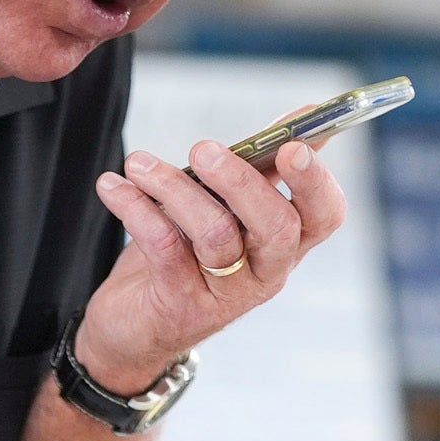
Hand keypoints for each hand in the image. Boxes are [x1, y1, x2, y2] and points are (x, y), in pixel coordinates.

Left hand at [79, 134, 348, 391]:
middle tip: (202, 149)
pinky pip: (165, 248)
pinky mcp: (181, 306)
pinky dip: (136, 208)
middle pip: (277, 227)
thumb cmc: (186, 255)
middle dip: (240, 181)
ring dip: (174, 188)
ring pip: (216, 234)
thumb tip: (304, 113)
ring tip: (138, 163)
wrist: (134, 328)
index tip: (292, 145)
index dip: (316, 181)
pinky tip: (113, 186)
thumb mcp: (226, 208)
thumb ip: (260, 165)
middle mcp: (267, 272)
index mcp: (287, 243)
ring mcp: (227, 294)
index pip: (326, 215)